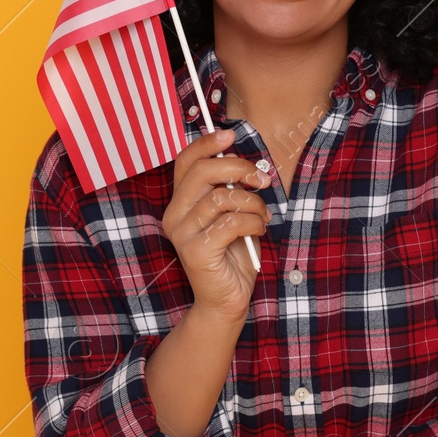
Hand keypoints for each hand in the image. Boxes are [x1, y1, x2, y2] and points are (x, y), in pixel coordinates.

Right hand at [162, 128, 272, 320]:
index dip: (205, 145)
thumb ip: (229, 190)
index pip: (185, 163)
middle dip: (238, 168)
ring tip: (263, 214)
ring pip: (221, 197)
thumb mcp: (232, 215)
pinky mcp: (196, 251)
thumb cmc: (233, 256)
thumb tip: (238, 160)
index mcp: (180, 204)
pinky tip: (260, 229)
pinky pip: (230, 222)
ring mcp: (182, 234)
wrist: (227, 301)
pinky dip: (253, 221)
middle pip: (201, 173)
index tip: (230, 136)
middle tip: (262, 179)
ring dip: (252, 202)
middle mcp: (174, 216)